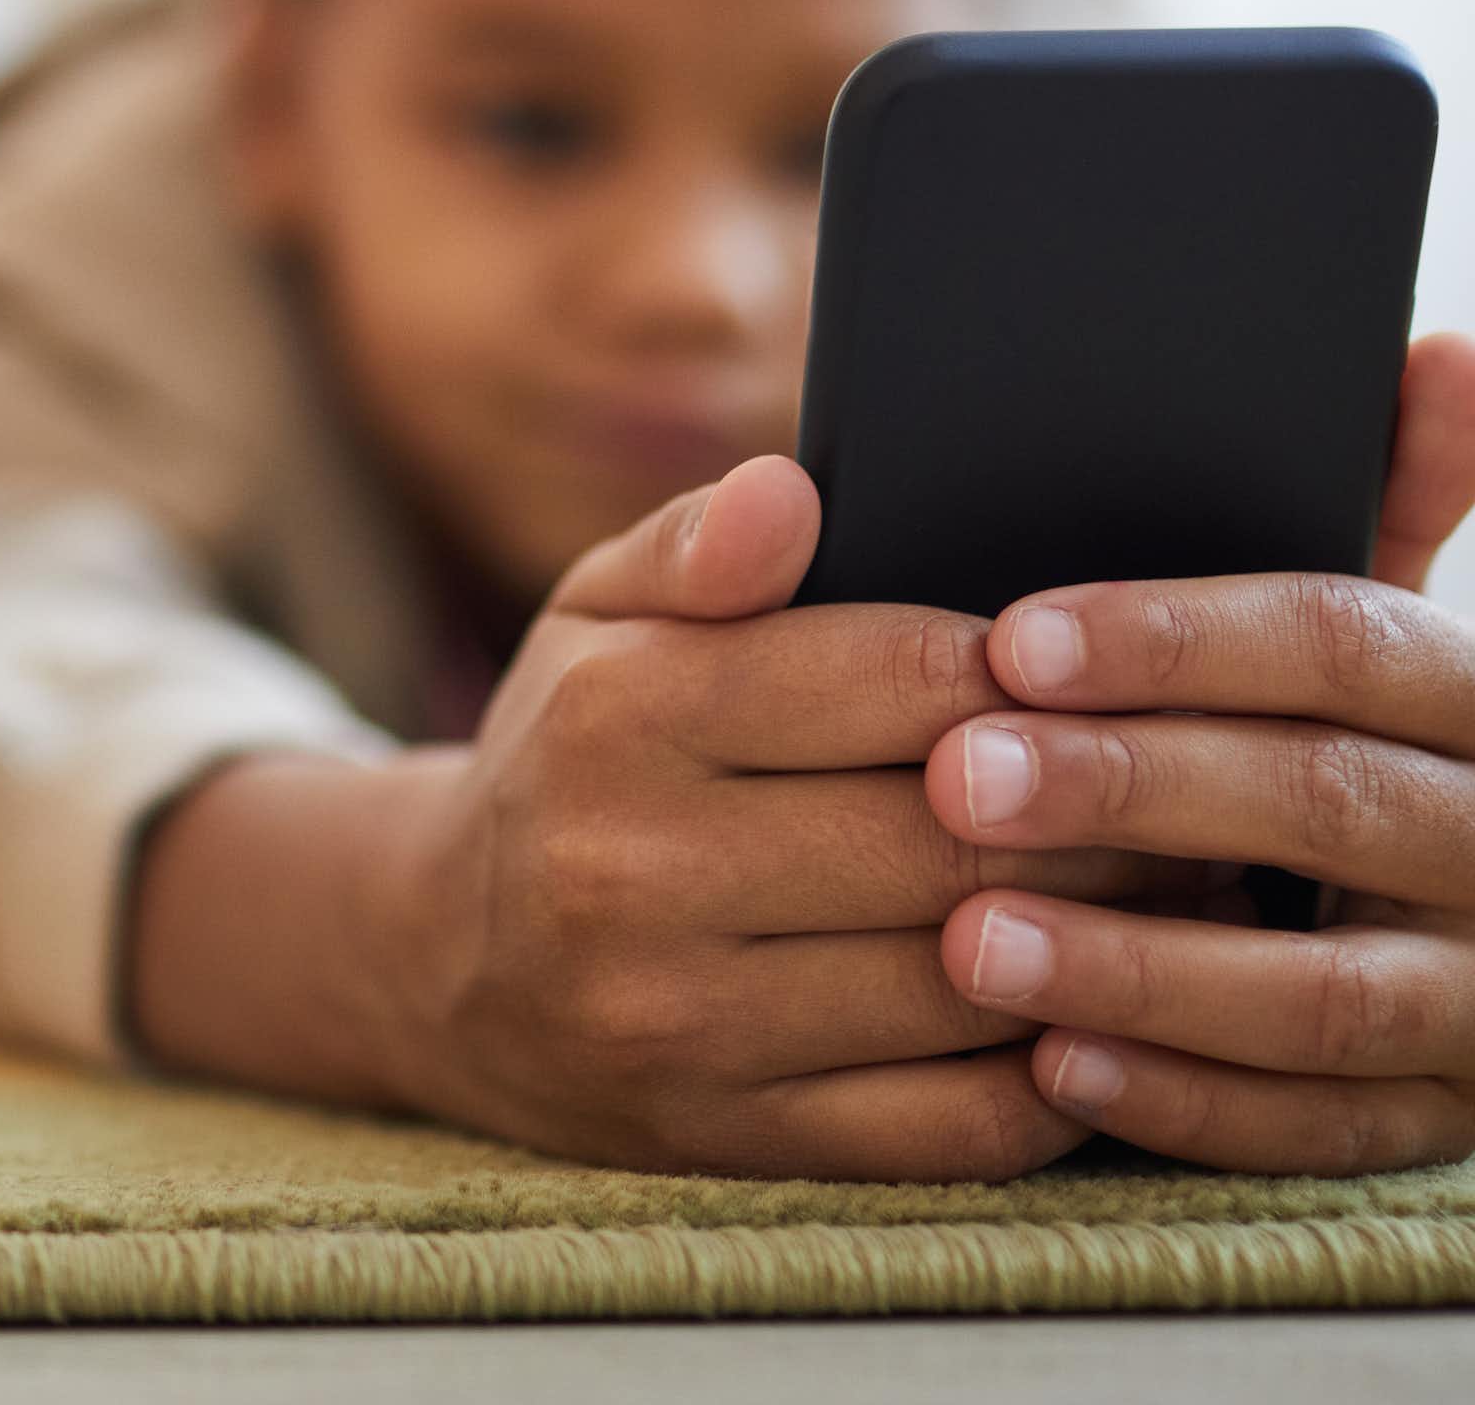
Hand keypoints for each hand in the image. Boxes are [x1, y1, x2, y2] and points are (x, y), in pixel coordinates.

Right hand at [355, 456, 1220, 1179]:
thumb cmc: (567, 752)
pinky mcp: (730, 1138)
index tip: (1091, 671)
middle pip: (947, 833)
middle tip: (1184, 784)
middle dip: (1095, 807)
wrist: (443, 960)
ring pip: (964, 979)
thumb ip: (695, 543)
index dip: (1025, 670)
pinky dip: (1053, 1069)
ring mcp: (683, 1019)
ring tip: (1175, 890)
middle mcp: (636, 869)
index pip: (890, 676)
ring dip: (1102, 937)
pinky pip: (948, 1124)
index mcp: (619, 715)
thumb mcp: (594, 615)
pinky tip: (1091, 1007)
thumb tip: (793, 490)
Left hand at [927, 330, 1474, 1172]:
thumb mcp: (1348, 618)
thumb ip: (1376, 497)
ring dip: (1140, 966)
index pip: (1340, 641)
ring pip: (1326, 994)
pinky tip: (1050, 1064)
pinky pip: (1320, 1133)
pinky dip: (1186, 1102)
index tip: (1011, 640)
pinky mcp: (1444, 1120)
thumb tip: (1441, 352)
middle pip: (1323, 803)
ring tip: (969, 939)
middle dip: (1131, 791)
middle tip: (958, 780)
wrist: (1398, 899)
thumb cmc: (1312, 716)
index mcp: (1465, 690)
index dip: (1177, 638)